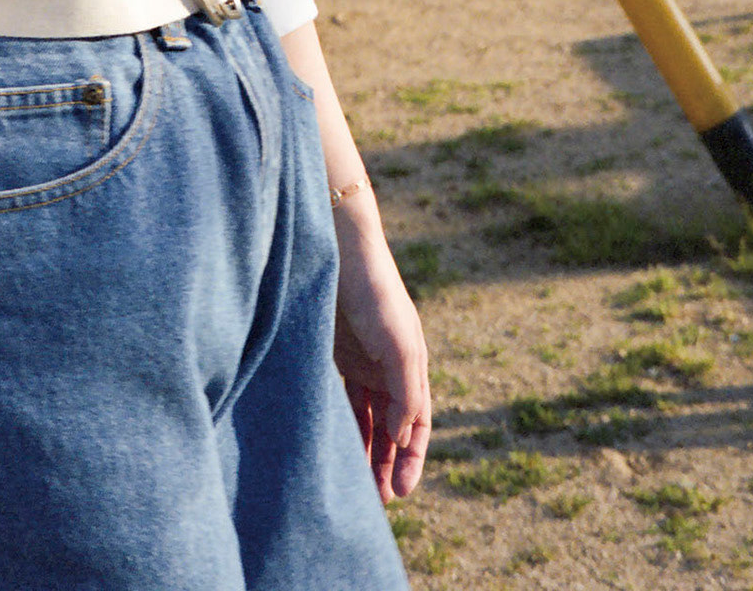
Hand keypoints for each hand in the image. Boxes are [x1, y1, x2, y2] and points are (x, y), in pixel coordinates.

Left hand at [331, 195, 431, 501]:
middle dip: (388, 464)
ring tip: (357, 487)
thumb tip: (403, 437)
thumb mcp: (397, 341)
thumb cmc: (374, 292)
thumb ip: (404, 389)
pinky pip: (342, 401)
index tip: (402, 494)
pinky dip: (343, 425)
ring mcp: (363, 364)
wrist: (338, 251)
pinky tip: (334, 449)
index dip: (412, 460)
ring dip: (365, 451)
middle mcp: (390, 369)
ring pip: (367, 420)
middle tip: (377, 501)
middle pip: (393, 429)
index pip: (418, 425)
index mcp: (413, 366)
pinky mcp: (336, 356)